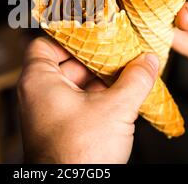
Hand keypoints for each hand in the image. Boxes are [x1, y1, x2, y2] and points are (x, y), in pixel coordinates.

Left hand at [18, 37, 158, 163]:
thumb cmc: (77, 155)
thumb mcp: (115, 110)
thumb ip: (135, 80)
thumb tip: (149, 61)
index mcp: (38, 81)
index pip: (44, 44)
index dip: (68, 36)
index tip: (91, 31)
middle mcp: (38, 95)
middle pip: (66, 64)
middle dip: (96, 59)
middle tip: (119, 51)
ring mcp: (49, 114)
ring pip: (75, 85)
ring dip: (101, 79)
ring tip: (127, 72)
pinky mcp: (60, 129)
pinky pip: (78, 104)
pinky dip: (98, 98)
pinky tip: (122, 97)